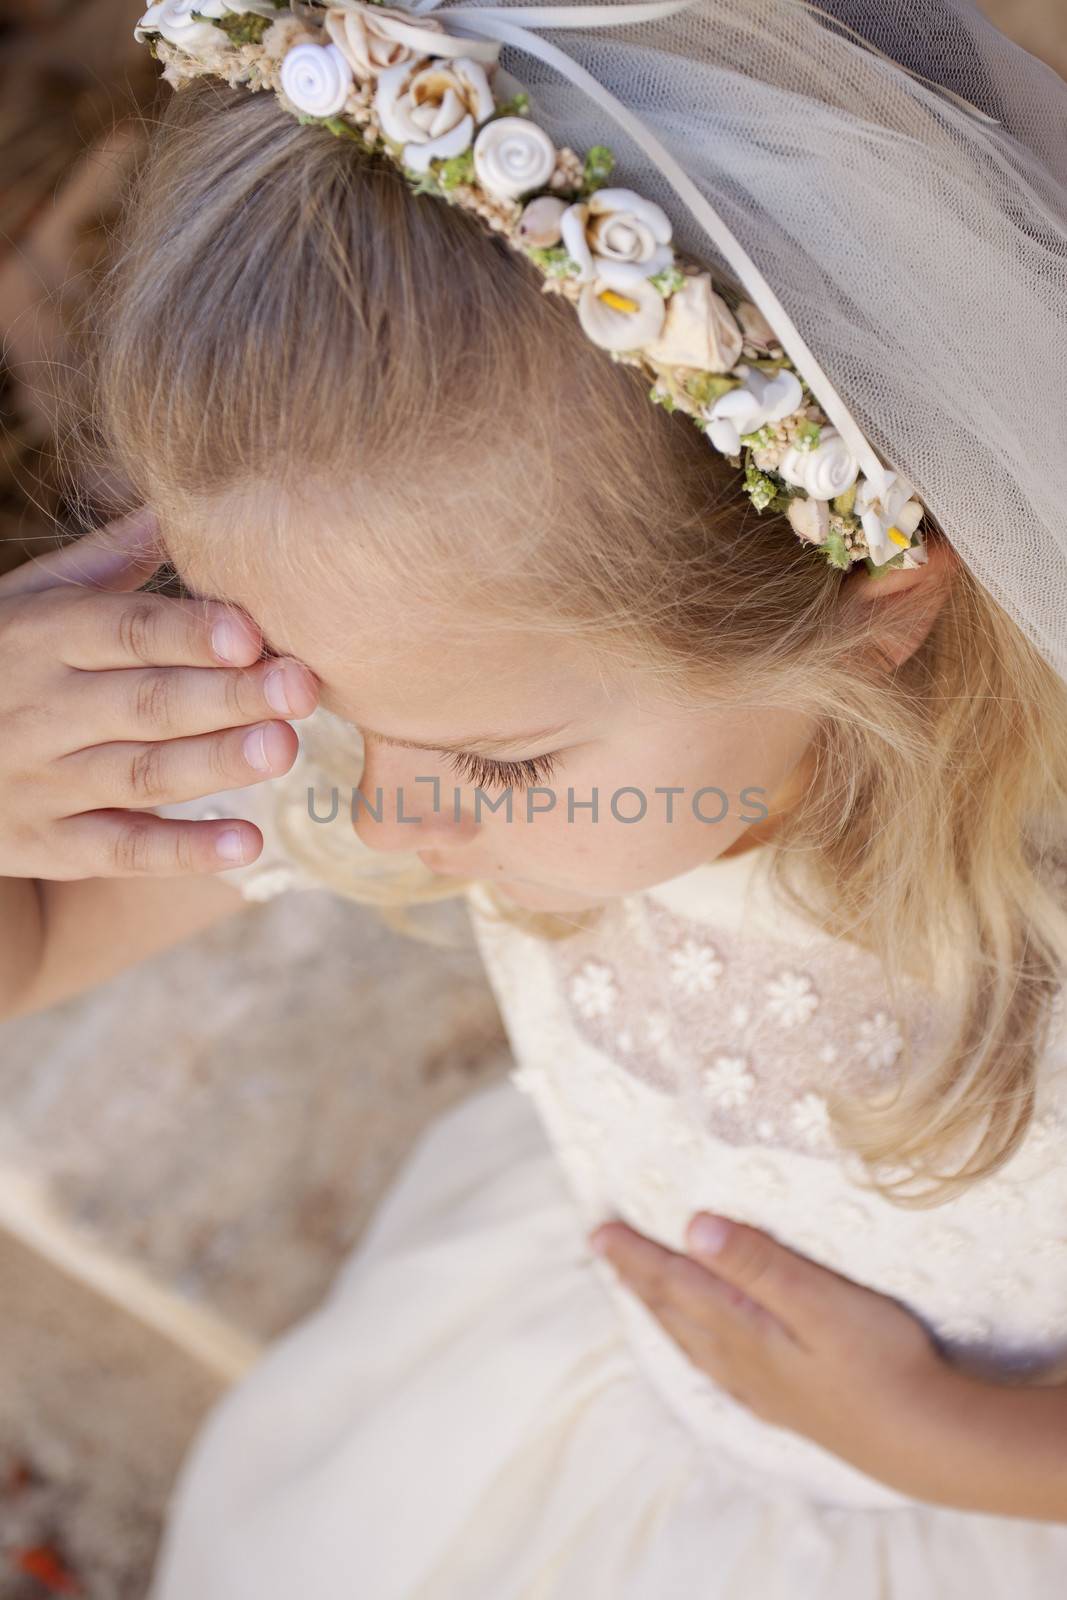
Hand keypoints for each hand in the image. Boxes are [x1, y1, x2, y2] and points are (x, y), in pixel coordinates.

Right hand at [0, 509, 318, 881]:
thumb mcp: (29, 602)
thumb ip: (105, 563)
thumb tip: (177, 503)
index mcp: (44, 637)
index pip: (124, 631)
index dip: (189, 632)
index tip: (252, 631)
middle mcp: (43, 710)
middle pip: (147, 702)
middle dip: (228, 696)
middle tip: (301, 688)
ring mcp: (45, 782)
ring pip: (141, 774)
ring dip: (216, 764)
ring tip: (282, 749)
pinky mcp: (52, 844)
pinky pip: (122, 851)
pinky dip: (183, 850)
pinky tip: (247, 843)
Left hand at [589, 1211, 953, 1497]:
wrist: (924, 1440)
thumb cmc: (878, 1359)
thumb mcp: (817, 1300)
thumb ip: (756, 1262)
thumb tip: (692, 1227)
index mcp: (741, 1328)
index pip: (674, 1282)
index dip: (635, 1254)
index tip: (598, 1229)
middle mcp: (740, 1360)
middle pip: (674, 1310)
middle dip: (637, 1277)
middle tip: (603, 1249)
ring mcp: (762, 1386)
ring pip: (693, 1341)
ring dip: (662, 1310)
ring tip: (640, 1292)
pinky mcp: (788, 1404)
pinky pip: (720, 1368)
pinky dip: (698, 1347)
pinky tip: (706, 1353)